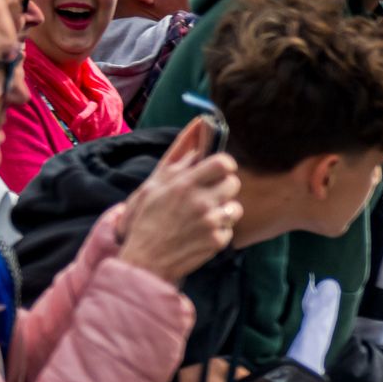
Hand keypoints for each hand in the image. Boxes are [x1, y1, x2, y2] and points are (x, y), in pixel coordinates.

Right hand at [117, 120, 240, 282]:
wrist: (147, 258)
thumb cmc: (149, 216)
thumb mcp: (157, 181)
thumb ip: (181, 153)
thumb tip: (200, 123)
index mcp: (185, 184)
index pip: (224, 163)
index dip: (226, 165)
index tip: (221, 169)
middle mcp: (201, 202)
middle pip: (234, 184)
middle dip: (224, 187)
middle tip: (209, 194)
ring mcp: (211, 222)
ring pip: (235, 207)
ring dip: (224, 210)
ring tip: (203, 216)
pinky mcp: (218, 241)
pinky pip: (230, 228)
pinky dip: (220, 230)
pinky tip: (201, 233)